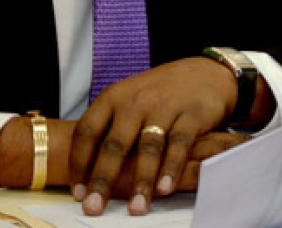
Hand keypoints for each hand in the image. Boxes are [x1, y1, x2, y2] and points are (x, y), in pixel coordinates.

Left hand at [69, 57, 239, 215]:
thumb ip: (109, 127)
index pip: (87, 131)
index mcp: (113, 97)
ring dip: (140, 180)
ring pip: (147, 148)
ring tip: (135, 207)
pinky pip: (179, 144)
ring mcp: (163, 106)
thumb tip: (86, 170)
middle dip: (103, 180)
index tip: (78, 192)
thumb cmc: (159, 93)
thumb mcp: (128, 100)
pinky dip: (171, 168)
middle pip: (114, 144)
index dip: (79, 163)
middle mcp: (135, 101)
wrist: (204, 73)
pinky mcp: (191, 114)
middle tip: (94, 207)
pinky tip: (165, 188)